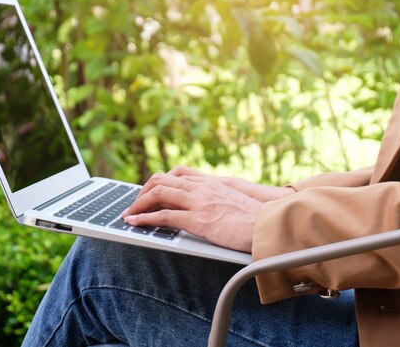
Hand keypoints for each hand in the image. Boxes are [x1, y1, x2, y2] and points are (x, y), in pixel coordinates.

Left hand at [121, 167, 294, 252]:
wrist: (272, 225)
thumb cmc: (258, 218)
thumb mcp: (237, 201)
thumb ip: (221, 199)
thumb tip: (213, 208)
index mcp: (211, 182)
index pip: (177, 174)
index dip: (159, 183)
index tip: (149, 194)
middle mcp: (202, 187)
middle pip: (162, 180)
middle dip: (143, 192)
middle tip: (134, 205)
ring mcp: (199, 201)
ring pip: (159, 193)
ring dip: (138, 204)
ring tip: (128, 215)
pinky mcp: (199, 219)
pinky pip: (164, 216)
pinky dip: (145, 219)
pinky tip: (135, 223)